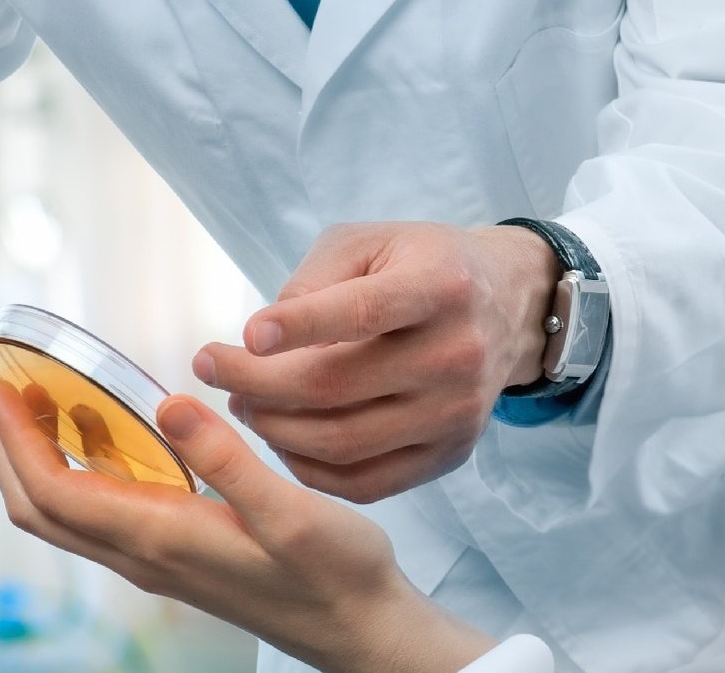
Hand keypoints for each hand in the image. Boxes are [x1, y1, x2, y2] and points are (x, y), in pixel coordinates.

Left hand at [0, 381, 496, 671]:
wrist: (358, 627)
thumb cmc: (334, 574)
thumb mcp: (289, 510)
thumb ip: (226, 458)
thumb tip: (168, 404)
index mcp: (160, 538)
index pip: (55, 490)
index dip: (17, 440)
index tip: (2, 389)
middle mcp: (144, 556)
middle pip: (40, 510)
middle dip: (8, 451)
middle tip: (4, 393)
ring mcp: (156, 562)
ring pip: (65, 518)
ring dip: (38, 465)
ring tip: (42, 410)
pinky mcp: (175, 559)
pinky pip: (100, 519)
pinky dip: (79, 477)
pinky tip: (110, 445)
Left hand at [196, 222, 559, 503]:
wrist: (507, 305)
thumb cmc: (421, 265)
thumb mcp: (370, 242)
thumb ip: (314, 280)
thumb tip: (260, 344)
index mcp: (442, 286)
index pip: (362, 313)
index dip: (299, 326)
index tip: (244, 336)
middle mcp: (458, 352)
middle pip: (336, 387)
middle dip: (257, 386)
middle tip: (218, 371)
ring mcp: (458, 411)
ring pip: (343, 443)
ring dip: (274, 430)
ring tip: (244, 405)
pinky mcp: (452, 453)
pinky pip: (365, 482)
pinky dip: (310, 470)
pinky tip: (285, 440)